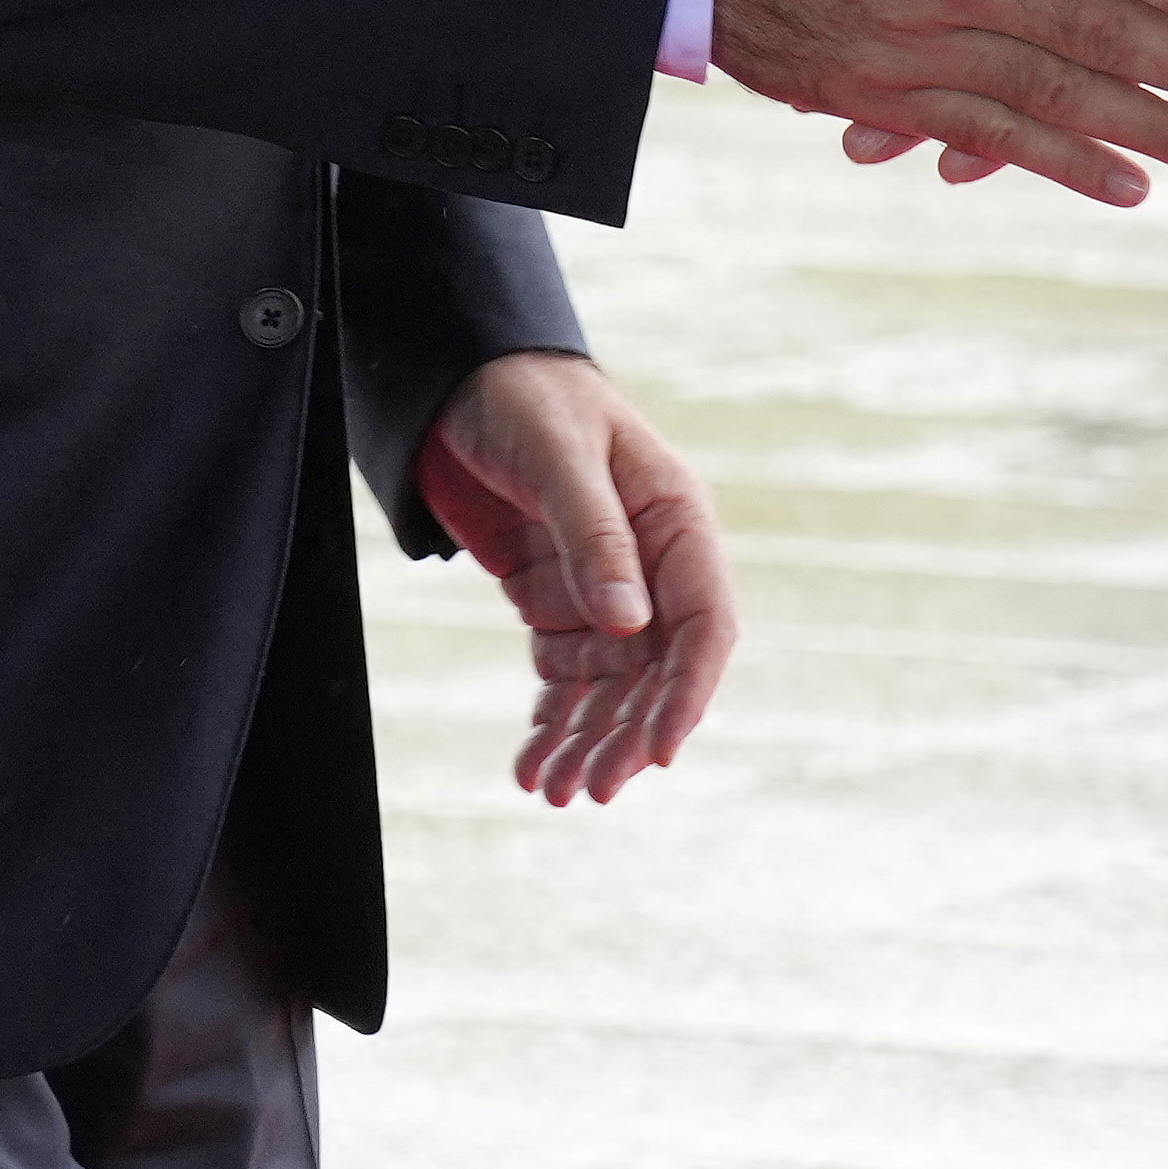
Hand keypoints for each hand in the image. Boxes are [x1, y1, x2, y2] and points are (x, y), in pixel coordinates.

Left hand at [417, 349, 733, 805]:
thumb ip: (597, 537)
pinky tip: (532, 766)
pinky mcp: (558, 602)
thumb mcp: (559, 458)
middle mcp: (651, 565)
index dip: (688, 691)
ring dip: (589, 741)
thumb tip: (630, 624)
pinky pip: (566, 678)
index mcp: (677, 522)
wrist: (462, 376)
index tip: (660, 750)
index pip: (704, 623)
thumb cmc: (525, 398)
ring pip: (611, 687)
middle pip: (657, 671)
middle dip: (628, 734)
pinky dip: (553, 723)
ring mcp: (604, 588)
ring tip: (554, 792)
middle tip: (593, 790)